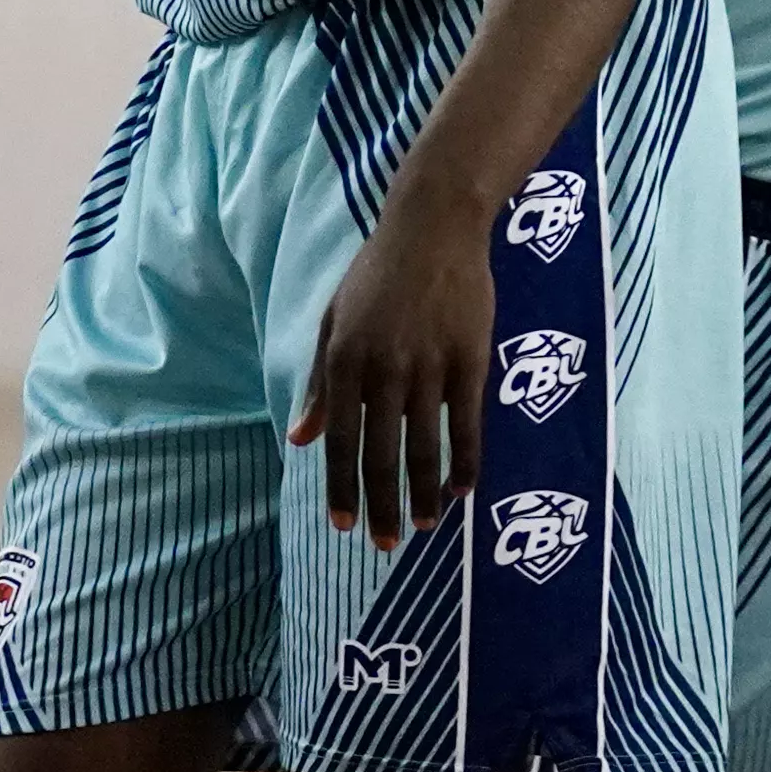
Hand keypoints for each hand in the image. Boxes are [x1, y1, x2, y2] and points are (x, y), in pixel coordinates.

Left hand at [290, 196, 492, 547]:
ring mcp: (430, 365)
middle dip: (382, 505)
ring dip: (425, 493)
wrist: (433, 226)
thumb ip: (319, 383)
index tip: (343, 525)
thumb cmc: (377, 275)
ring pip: (426, 446)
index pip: (340, 440)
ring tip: (425, 527)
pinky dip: (466, 462)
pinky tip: (463, 491)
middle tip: (385, 544)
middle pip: (381, 454)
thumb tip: (300, 438)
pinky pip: (468, 423)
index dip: (341, 488)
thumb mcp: (333, 322)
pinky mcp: (470, 359)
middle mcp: (384, 369)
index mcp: (345, 361)